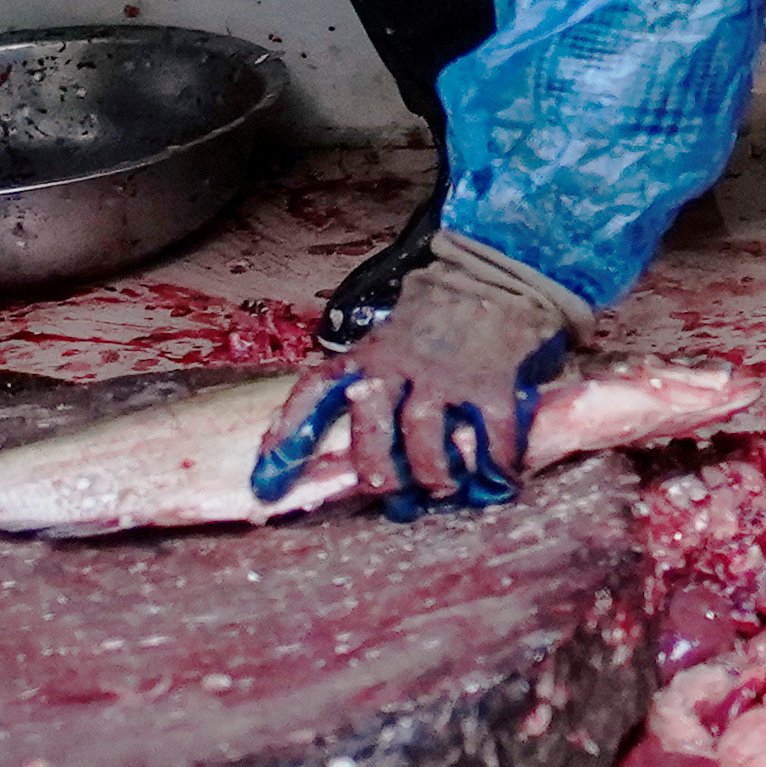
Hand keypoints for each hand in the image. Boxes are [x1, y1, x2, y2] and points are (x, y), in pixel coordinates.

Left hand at [252, 237, 573, 511]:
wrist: (494, 274)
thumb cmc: (438, 318)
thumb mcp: (389, 338)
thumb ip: (372, 378)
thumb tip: (362, 443)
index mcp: (367, 354)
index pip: (314, 392)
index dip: (287, 438)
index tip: (267, 483)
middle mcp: (399, 364)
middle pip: (371, 425)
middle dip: (375, 470)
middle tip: (386, 492)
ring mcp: (446, 373)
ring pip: (423, 436)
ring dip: (431, 474)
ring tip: (441, 489)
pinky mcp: (491, 380)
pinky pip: (490, 435)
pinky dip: (495, 465)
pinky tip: (498, 482)